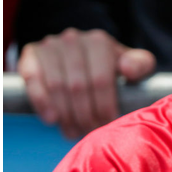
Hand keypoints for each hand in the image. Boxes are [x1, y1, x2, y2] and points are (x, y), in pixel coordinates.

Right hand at [17, 28, 155, 138]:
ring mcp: (49, 45)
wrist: (82, 56)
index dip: (104, 106)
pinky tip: (51, 119)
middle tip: (89, 132)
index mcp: (99, 42)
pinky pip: (32, 79)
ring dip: (65, 114)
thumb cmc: (112, 66)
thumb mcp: (134, 64)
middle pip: (78, 86)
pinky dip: (41, 101)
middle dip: (84, 115)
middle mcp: (73, 39)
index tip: (107, 124)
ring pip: (56, 85)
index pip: (101, 80)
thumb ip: (141, 65)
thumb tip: (128, 69)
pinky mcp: (30, 55)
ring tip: (72, 132)